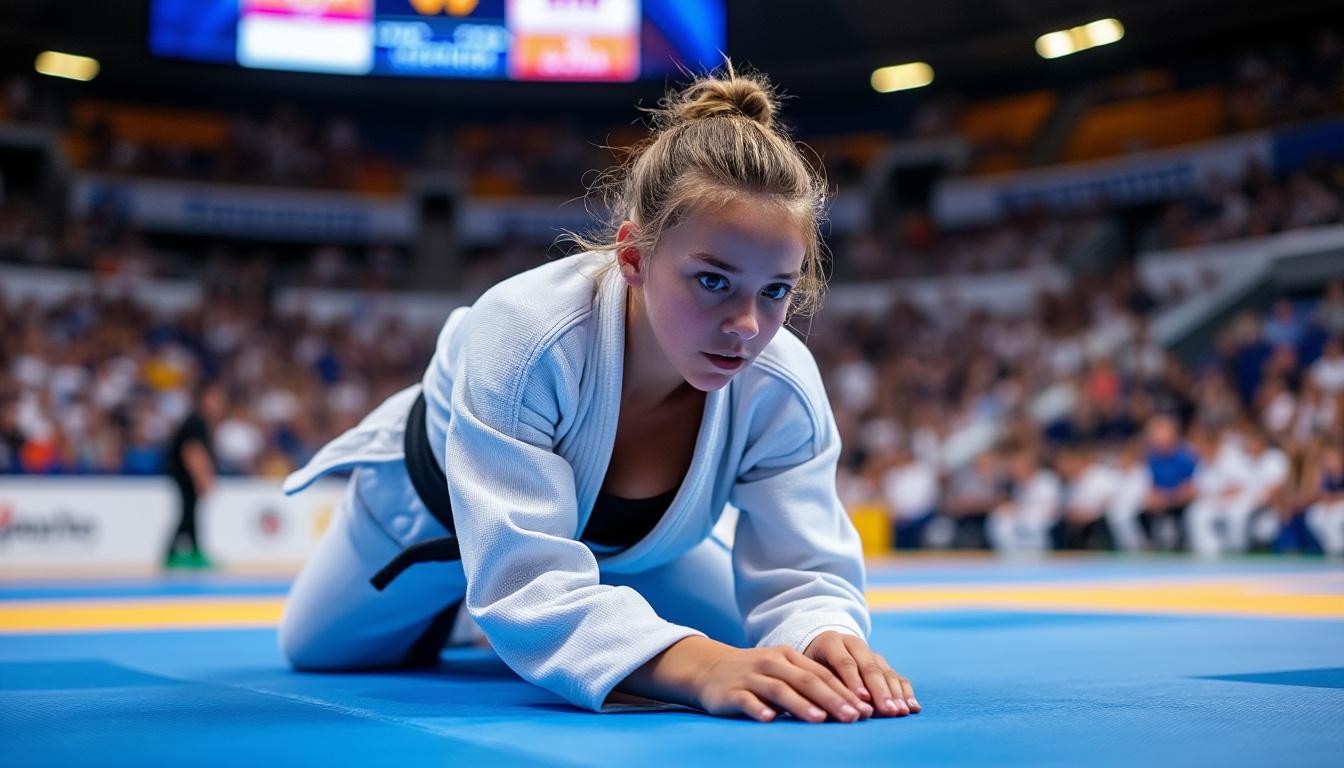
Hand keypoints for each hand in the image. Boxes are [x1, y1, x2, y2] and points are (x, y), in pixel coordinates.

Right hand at [693, 644, 873, 722]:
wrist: (709, 669)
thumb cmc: (756, 675)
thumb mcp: (782, 672)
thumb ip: (808, 686)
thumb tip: (848, 708)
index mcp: (788, 656)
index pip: (822, 674)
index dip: (845, 692)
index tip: (865, 710)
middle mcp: (772, 663)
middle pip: (806, 680)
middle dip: (832, 699)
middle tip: (853, 716)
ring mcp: (751, 676)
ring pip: (780, 689)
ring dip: (801, 704)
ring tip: (820, 719)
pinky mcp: (731, 691)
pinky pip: (747, 699)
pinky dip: (759, 708)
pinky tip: (771, 719)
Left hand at [803, 631, 919, 716]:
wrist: (820, 646)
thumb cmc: (807, 666)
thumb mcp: (806, 669)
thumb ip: (816, 685)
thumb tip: (827, 709)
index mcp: (830, 642)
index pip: (844, 662)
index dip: (853, 681)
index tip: (862, 699)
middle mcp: (853, 644)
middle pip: (869, 667)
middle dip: (879, 691)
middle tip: (888, 710)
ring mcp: (870, 652)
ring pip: (885, 671)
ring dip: (895, 693)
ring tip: (901, 711)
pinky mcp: (882, 663)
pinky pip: (896, 676)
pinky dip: (905, 692)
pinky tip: (912, 707)